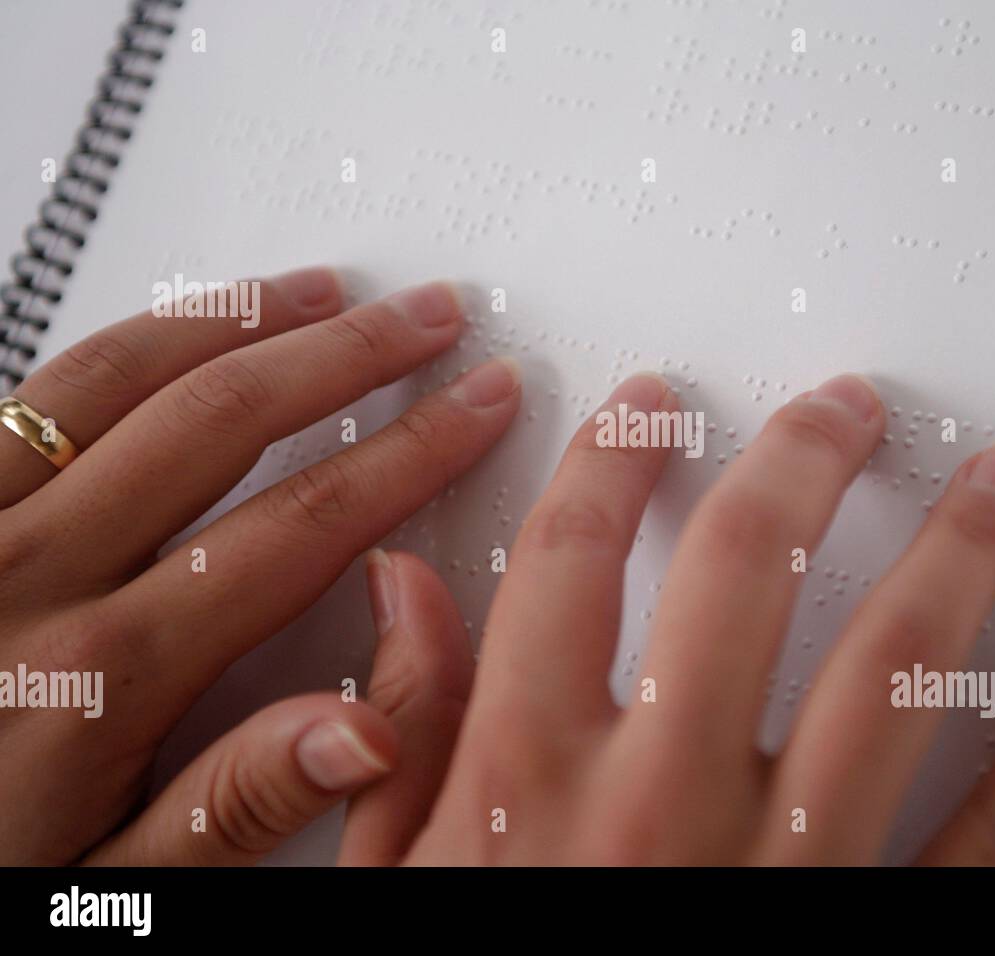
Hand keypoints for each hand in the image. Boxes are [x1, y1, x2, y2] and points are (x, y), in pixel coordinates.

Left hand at [0, 268, 520, 863]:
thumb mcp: (112, 883)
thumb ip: (238, 804)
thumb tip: (368, 733)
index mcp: (100, 670)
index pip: (302, 524)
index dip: (410, 452)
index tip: (473, 403)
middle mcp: (30, 573)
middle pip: (226, 419)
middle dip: (351, 355)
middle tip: (426, 317)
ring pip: (123, 376)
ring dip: (242, 320)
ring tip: (323, 291)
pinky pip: (36, 390)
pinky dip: (125, 341)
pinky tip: (176, 330)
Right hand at [332, 372, 994, 864]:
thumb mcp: (398, 886)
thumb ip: (397, 737)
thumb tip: (401, 595)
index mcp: (527, 782)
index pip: (569, 562)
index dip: (613, 458)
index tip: (654, 408)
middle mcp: (658, 808)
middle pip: (742, 570)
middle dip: (802, 461)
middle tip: (846, 409)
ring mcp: (785, 872)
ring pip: (893, 672)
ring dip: (961, 557)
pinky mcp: (884, 941)